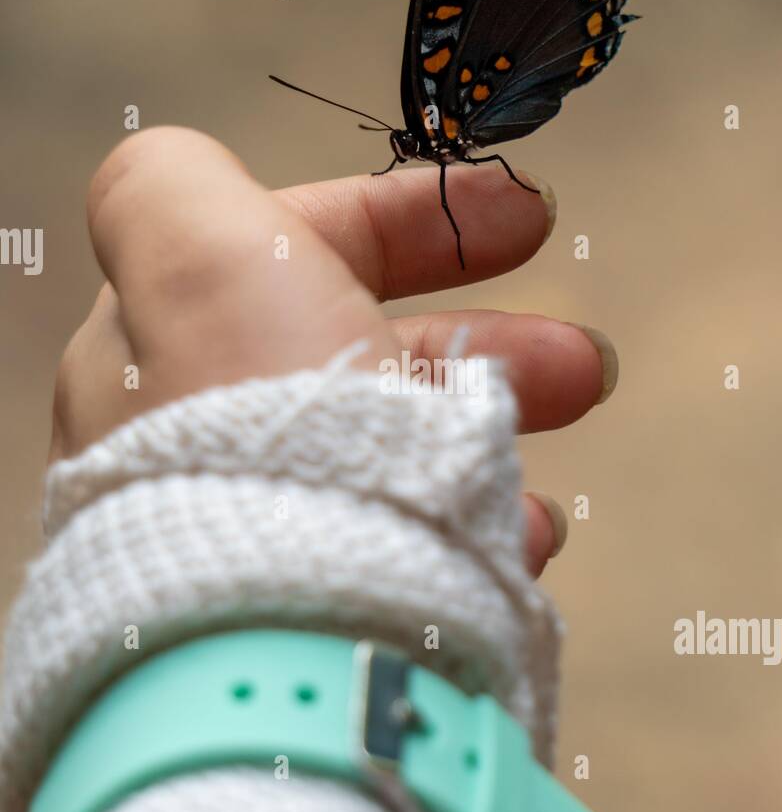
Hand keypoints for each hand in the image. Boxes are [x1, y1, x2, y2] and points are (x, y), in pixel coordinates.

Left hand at [50, 126, 616, 575]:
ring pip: (391, 458)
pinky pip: (400, 548)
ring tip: (543, 500)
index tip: (531, 218)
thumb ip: (175, 180)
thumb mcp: (198, 248)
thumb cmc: (254, 422)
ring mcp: (251, 529)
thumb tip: (188, 176)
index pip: (291, 250)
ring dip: (487, 450)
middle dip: (485, 346)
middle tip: (584, 368)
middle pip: (357, 357)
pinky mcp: (300, 611)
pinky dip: (466, 532)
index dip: (412, 220)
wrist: (276, 635)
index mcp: (166, 345)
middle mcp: (195, 441)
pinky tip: (512, 547)